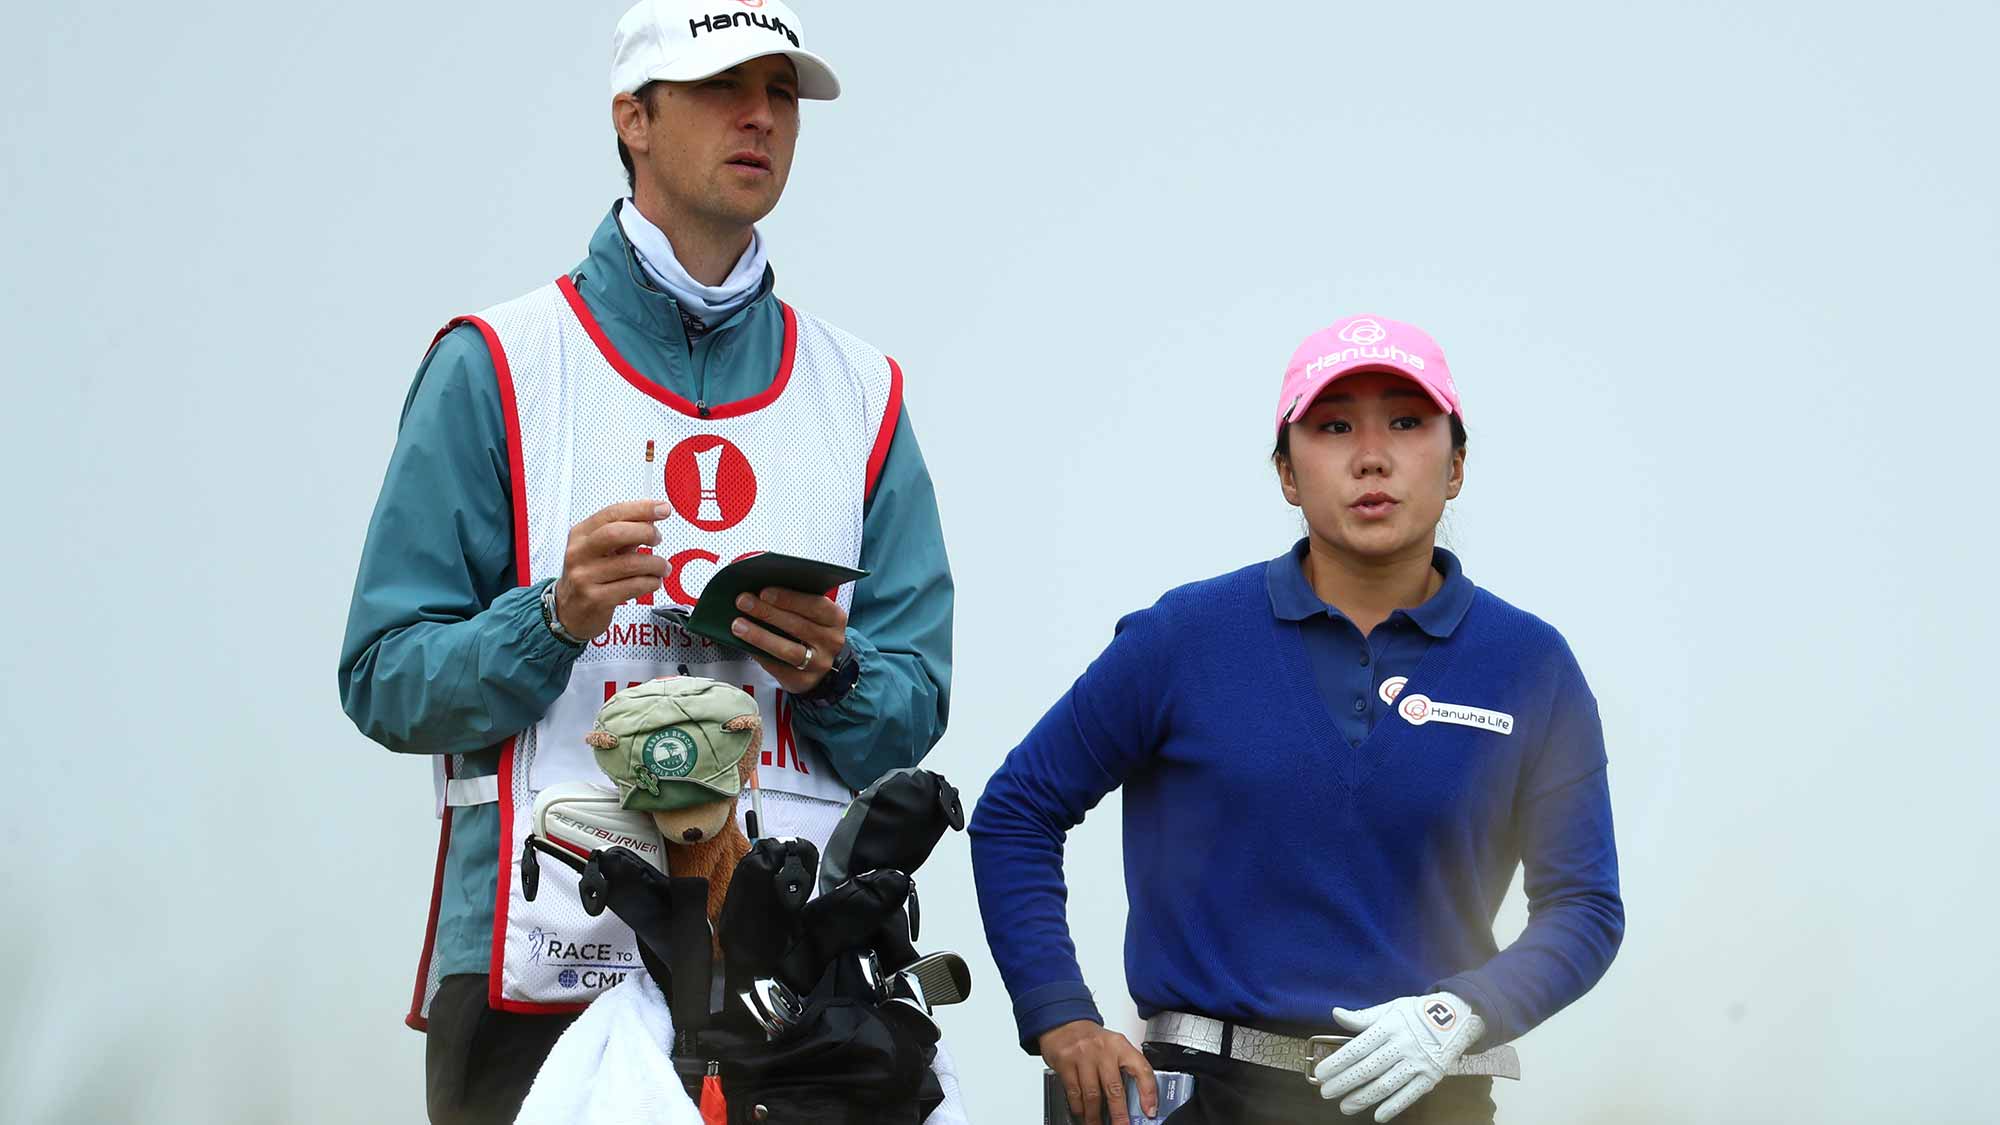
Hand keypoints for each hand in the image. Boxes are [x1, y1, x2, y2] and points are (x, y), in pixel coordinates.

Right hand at [551, 501, 671, 640]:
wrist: (568, 612)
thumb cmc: (588, 577)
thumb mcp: (599, 551)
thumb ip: (623, 535)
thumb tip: (650, 520)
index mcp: (580, 535)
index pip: (612, 514)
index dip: (640, 509)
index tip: (662, 509)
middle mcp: (579, 554)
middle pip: (616, 534)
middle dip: (645, 532)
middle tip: (658, 539)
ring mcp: (585, 577)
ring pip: (630, 564)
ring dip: (655, 564)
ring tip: (662, 567)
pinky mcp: (596, 599)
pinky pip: (633, 586)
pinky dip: (650, 582)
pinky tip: (653, 581)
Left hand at [730, 587, 847, 693]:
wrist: (820, 665)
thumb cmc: (811, 632)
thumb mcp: (812, 614)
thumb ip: (793, 603)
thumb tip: (758, 590)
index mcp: (835, 618)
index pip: (814, 605)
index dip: (788, 598)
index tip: (764, 592)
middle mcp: (831, 641)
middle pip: (798, 626)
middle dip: (767, 612)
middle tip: (744, 602)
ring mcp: (819, 663)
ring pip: (788, 650)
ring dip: (760, 636)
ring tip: (738, 625)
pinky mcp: (803, 681)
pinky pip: (778, 667)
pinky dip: (760, 653)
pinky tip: (745, 644)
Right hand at [1037, 1020, 1156, 1124]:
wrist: (1064, 1023)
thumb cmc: (1092, 1039)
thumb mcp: (1113, 1046)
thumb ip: (1124, 1068)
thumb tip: (1136, 1099)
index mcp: (1120, 1045)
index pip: (1141, 1068)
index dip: (1148, 1092)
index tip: (1149, 1110)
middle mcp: (1103, 1050)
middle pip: (1114, 1088)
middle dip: (1119, 1114)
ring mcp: (1083, 1056)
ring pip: (1092, 1095)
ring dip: (1095, 1116)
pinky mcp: (1065, 1062)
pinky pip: (1074, 1092)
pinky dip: (1079, 1107)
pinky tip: (1082, 1113)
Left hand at [1312, 992, 1482, 1121]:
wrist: (1458, 1017)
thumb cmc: (1418, 1012)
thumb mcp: (1391, 1007)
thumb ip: (1363, 1016)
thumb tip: (1336, 1014)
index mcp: (1390, 1025)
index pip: (1358, 1047)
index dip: (1338, 1062)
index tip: (1321, 1073)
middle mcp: (1403, 1044)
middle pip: (1369, 1068)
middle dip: (1344, 1082)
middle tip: (1326, 1092)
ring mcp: (1418, 1062)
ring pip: (1386, 1084)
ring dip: (1363, 1098)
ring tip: (1345, 1106)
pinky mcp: (1431, 1076)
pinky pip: (1409, 1095)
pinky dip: (1393, 1107)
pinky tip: (1377, 1115)